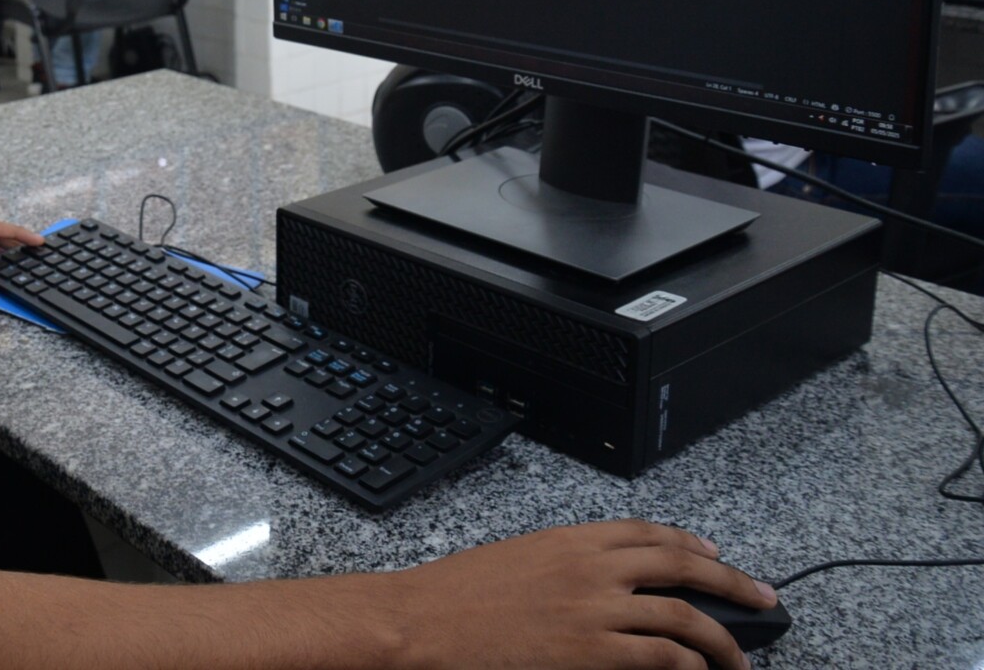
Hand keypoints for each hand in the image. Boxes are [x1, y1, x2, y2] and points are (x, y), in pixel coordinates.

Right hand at [379, 519, 775, 669]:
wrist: (423, 622)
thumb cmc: (455, 597)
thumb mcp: (515, 562)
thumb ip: (563, 567)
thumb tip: (599, 587)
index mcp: (570, 540)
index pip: (648, 532)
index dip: (691, 542)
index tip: (714, 554)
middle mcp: (592, 567)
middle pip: (682, 565)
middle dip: (732, 581)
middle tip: (763, 596)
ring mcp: (596, 609)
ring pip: (685, 615)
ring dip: (724, 638)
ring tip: (742, 658)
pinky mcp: (593, 651)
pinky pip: (664, 656)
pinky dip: (691, 665)